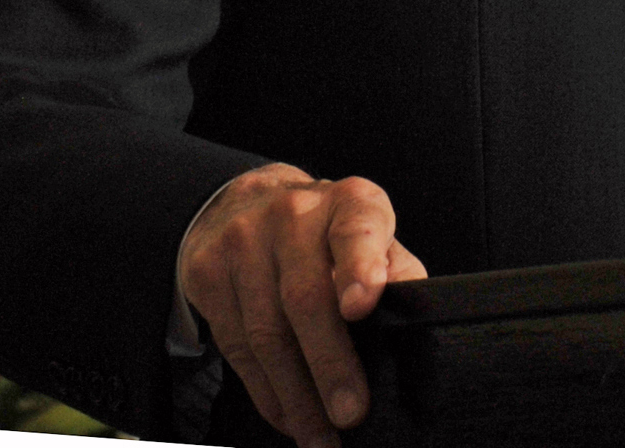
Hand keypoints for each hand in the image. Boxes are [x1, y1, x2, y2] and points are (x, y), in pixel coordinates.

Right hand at [180, 162, 426, 447]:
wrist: (245, 203)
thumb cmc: (323, 231)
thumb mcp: (367, 233)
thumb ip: (393, 270)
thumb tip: (417, 324)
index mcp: (346, 201)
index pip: (356, 228)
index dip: (360, 266)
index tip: (362, 305)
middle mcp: (293, 214)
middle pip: (305, 296)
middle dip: (329, 363)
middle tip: (351, 412)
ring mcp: (243, 241)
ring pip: (267, 332)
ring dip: (297, 396)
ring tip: (322, 435)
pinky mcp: (207, 273)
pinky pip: (236, 348)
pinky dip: (267, 393)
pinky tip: (289, 416)